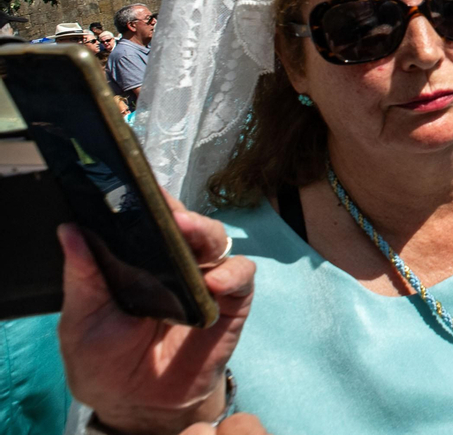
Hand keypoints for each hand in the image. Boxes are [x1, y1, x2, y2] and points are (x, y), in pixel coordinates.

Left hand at [61, 192, 254, 434]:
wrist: (138, 405)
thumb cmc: (105, 361)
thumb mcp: (81, 319)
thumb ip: (81, 277)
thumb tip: (69, 231)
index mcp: (142, 261)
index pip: (151, 221)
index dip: (151, 202)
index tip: (143, 188)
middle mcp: (178, 264)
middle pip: (190, 224)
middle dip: (184, 215)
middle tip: (172, 217)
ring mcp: (207, 280)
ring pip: (218, 241)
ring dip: (207, 234)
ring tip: (191, 237)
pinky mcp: (231, 303)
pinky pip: (242, 276)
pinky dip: (233, 274)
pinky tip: (213, 283)